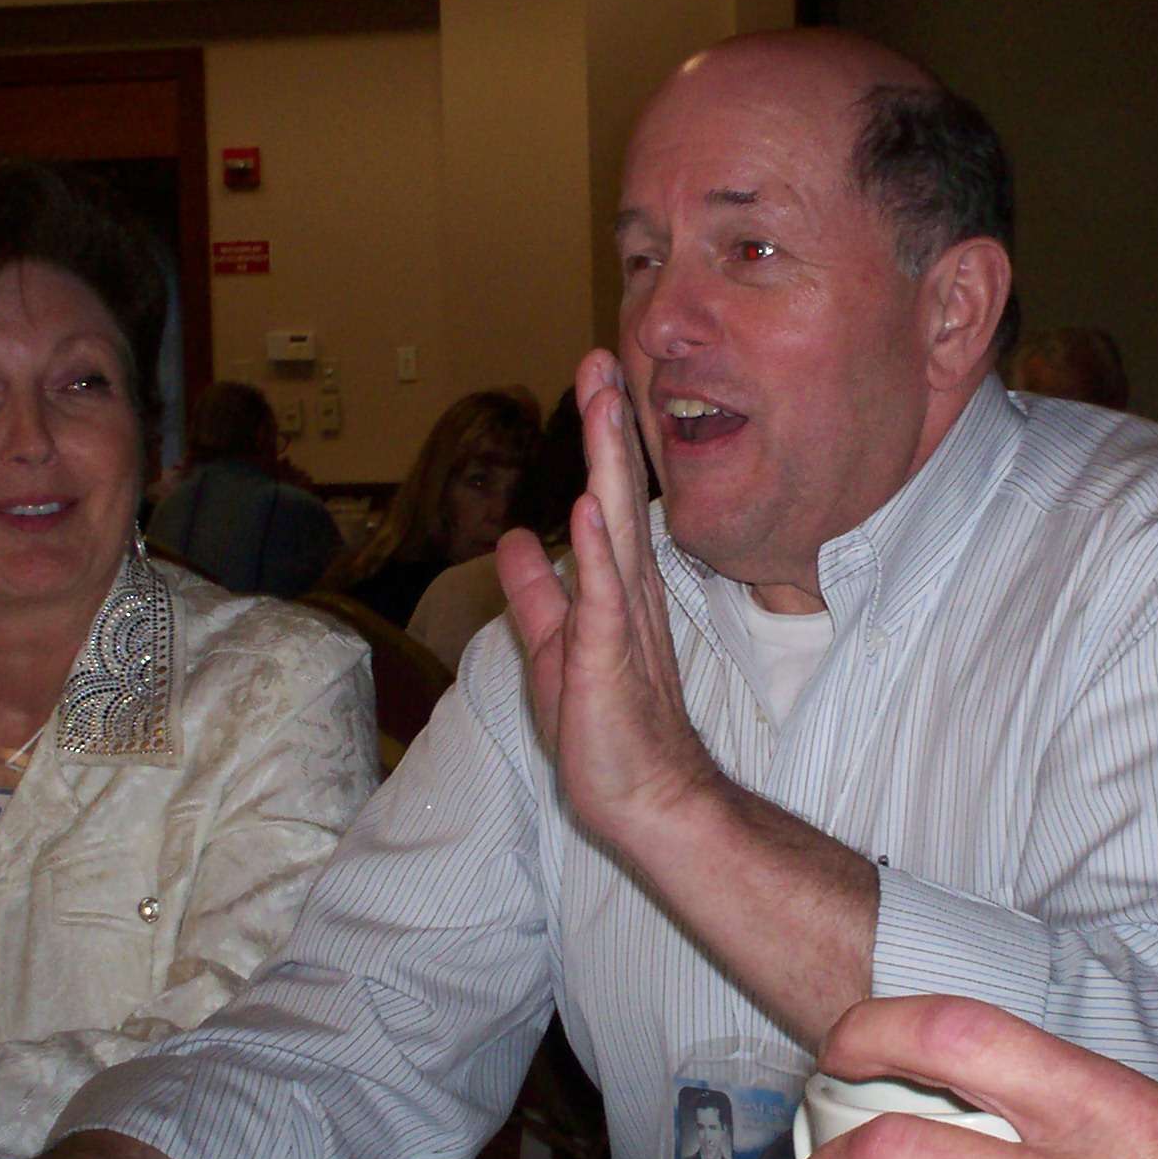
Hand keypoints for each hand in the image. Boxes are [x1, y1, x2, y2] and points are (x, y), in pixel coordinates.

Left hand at [498, 350, 721, 846]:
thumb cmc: (606, 731)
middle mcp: (627, 592)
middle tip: (602, 360)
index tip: (596, 377)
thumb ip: (534, 594)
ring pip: (616, 528)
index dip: (602, 439)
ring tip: (602, 405)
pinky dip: (596, 551)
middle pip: (617, 496)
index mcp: (615, 589)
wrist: (645, 798)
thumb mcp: (552, 647)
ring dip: (606, 465)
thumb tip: (512, 540)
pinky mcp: (611, 659)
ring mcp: (623, 622)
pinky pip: (602, 597)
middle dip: (608, 428)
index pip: (607, 500)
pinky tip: (588, 509)